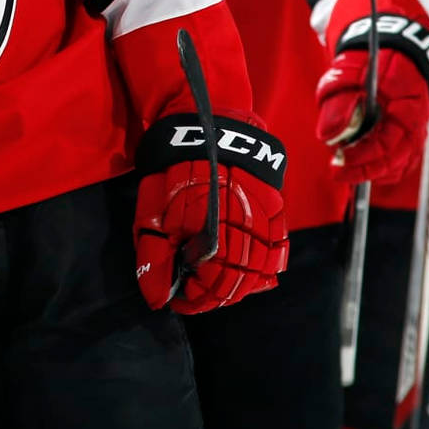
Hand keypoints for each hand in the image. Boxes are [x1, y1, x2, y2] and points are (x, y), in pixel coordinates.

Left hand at [134, 107, 288, 314]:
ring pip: (259, 273)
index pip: (210, 292)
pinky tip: (242, 264)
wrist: (205, 127)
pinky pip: (276, 251)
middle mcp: (248, 236)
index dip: (192, 300)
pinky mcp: (277, 211)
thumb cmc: (172, 173)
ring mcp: (267, 225)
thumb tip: (158, 301)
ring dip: (237, 282)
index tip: (177, 298)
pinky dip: (260, 265)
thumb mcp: (151, 217)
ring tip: (213, 278)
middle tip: (192, 288)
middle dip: (212, 293)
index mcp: (215, 241)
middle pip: (237, 286)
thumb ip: (155, 262)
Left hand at [315, 14, 428, 183]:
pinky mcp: (410, 131)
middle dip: (364, 170)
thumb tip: (327, 136)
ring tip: (346, 167)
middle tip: (337, 172)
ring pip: (400, 163)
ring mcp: (415, 128)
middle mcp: (416, 123)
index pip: (387, 145)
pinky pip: (402, 157)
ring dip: (373, 170)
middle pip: (395, 161)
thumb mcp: (348, 73)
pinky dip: (383, 165)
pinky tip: (362, 164)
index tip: (338, 161)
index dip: (362, 157)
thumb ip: (338, 103)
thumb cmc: (371, 57)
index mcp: (406, 107)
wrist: (393, 44)